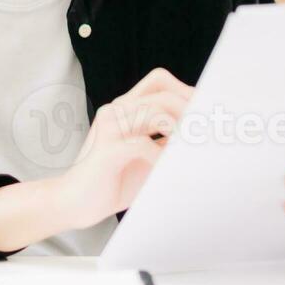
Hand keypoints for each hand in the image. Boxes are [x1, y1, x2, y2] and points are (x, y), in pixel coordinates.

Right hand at [53, 67, 193, 229]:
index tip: (208, 109)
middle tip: (208, 129)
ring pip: (154, 112)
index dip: (186, 91)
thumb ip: (169, 142)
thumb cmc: (114, 180)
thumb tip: (203, 136)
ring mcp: (110, 127)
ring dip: (180, 129)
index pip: (159, 81)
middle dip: (190, 109)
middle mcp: (116, 110)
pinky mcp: (106, 149)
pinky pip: (142, 144)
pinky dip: (161, 156)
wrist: (76, 203)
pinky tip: (167, 168)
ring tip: (192, 147)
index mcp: (125, 108)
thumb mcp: (149, 156)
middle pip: (161, 92)